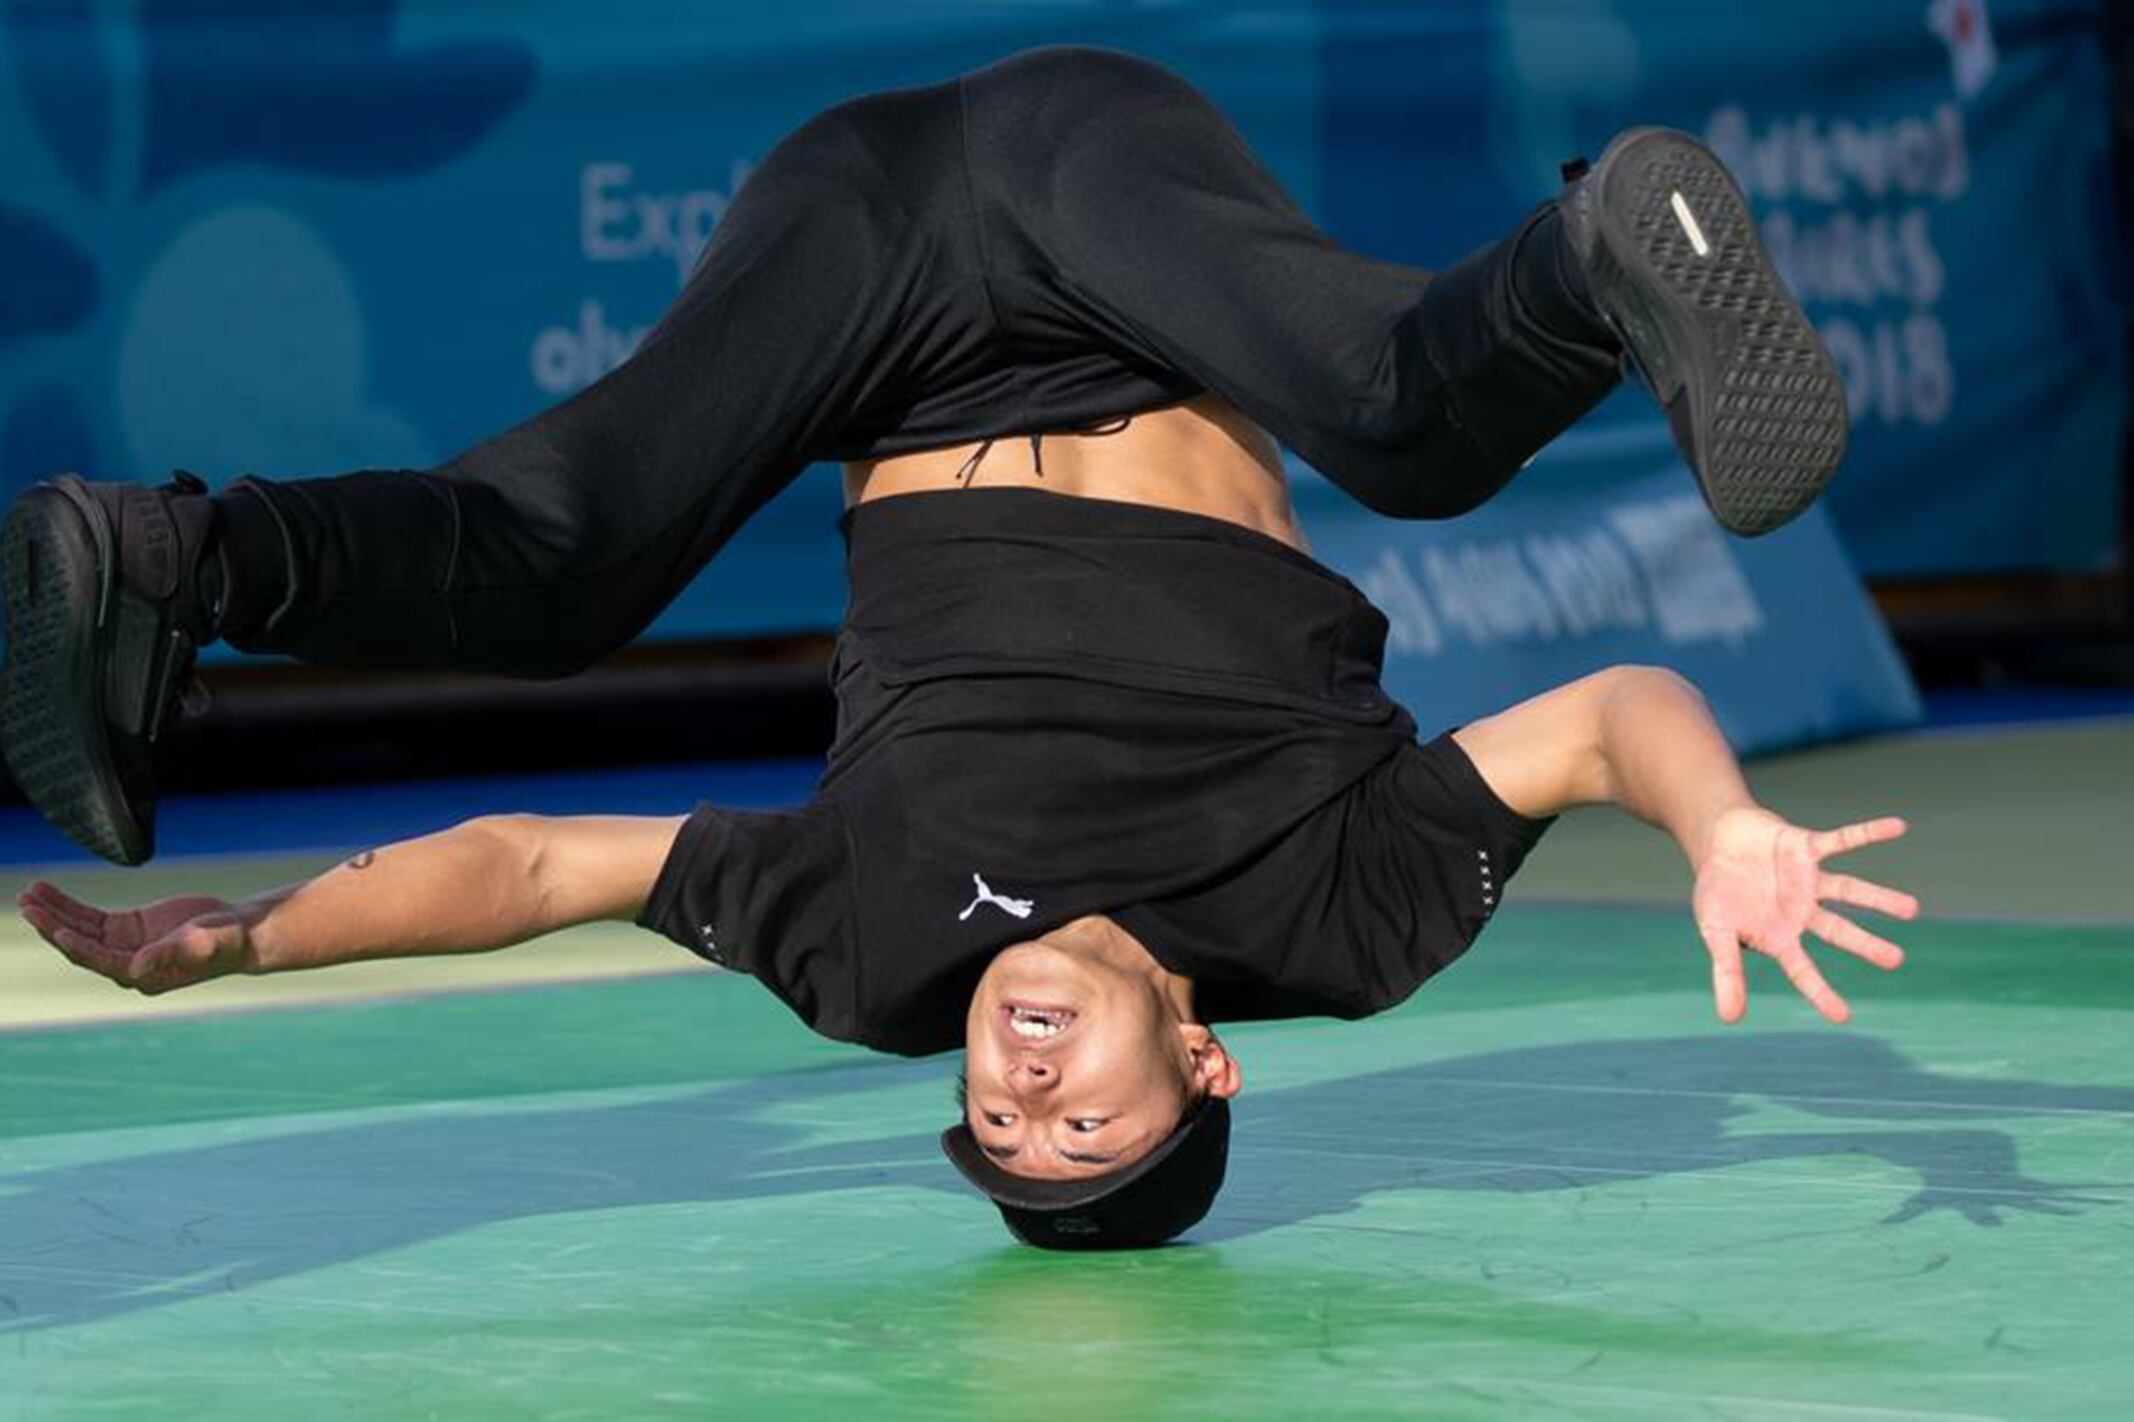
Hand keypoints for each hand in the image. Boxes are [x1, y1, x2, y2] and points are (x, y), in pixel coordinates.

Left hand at [18, 880, 257, 994]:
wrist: (239, 932)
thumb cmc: (225, 942)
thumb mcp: (199, 945)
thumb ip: (168, 954)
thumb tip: (136, 967)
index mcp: (141, 974)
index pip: (100, 959)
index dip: (77, 946)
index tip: (56, 929)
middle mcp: (125, 963)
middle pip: (79, 945)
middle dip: (52, 925)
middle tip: (27, 905)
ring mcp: (123, 945)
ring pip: (78, 929)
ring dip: (53, 912)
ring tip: (28, 894)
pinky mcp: (125, 928)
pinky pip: (88, 917)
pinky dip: (67, 905)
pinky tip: (48, 892)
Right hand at [1691, 807, 1918, 1023]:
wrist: (1717, 840)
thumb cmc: (1717, 890)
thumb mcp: (1715, 932)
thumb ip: (1726, 972)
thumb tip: (1730, 1019)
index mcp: (1780, 936)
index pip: (1803, 970)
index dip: (1820, 992)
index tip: (1842, 1017)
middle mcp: (1801, 911)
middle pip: (1839, 931)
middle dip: (1866, 945)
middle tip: (1895, 960)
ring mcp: (1808, 880)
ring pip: (1849, 891)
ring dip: (1878, 899)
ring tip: (1912, 910)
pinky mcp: (1808, 848)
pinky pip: (1843, 840)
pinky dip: (1869, 833)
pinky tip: (1898, 827)